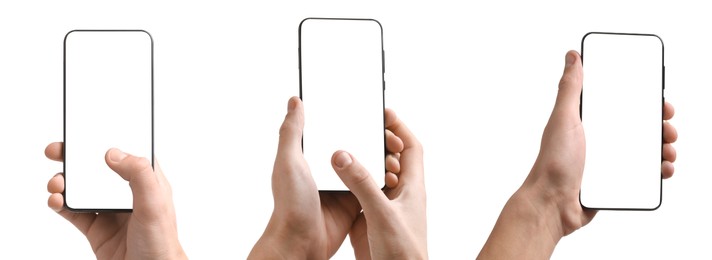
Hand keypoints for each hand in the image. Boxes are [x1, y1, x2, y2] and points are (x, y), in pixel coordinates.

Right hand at [45, 142, 185, 259]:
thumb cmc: (161, 241)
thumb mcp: (155, 203)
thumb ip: (138, 174)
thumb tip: (113, 153)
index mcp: (147, 181)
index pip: (127, 152)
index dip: (107, 138)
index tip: (86, 128)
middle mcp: (127, 192)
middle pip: (97, 167)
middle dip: (75, 156)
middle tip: (57, 150)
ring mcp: (109, 209)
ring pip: (81, 187)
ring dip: (64, 181)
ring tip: (57, 183)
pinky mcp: (95, 228)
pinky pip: (72, 211)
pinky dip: (59, 203)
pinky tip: (56, 200)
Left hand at [248, 97, 406, 258]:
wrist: (300, 243)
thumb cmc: (289, 204)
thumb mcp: (288, 161)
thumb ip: (292, 131)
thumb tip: (295, 101)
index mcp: (311, 156)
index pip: (337, 128)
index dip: (357, 119)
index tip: (375, 115)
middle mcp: (328, 168)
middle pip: (357, 145)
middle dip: (377, 138)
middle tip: (391, 138)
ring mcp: (343, 185)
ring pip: (368, 165)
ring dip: (383, 159)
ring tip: (395, 156)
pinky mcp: (354, 203)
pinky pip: (373, 187)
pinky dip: (384, 180)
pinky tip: (394, 173)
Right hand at [334, 108, 427, 258]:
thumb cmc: (404, 253)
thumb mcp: (381, 213)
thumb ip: (362, 183)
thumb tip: (343, 154)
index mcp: (412, 188)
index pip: (412, 147)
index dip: (400, 127)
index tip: (384, 112)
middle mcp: (401, 195)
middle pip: (395, 159)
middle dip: (381, 141)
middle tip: (362, 127)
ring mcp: (387, 209)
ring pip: (378, 177)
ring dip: (365, 163)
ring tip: (348, 149)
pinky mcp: (372, 222)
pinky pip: (363, 197)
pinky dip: (353, 186)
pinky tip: (340, 183)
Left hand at [478, 50, 677, 258]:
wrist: (551, 205)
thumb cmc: (552, 162)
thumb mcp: (564, 119)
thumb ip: (570, 89)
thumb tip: (572, 57)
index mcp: (587, 121)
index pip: (620, 104)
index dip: (642, 100)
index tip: (658, 101)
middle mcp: (598, 139)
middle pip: (637, 126)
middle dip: (658, 124)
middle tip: (666, 128)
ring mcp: (607, 161)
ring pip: (644, 149)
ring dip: (662, 147)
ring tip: (667, 149)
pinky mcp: (614, 181)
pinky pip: (642, 174)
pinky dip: (657, 170)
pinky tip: (663, 168)